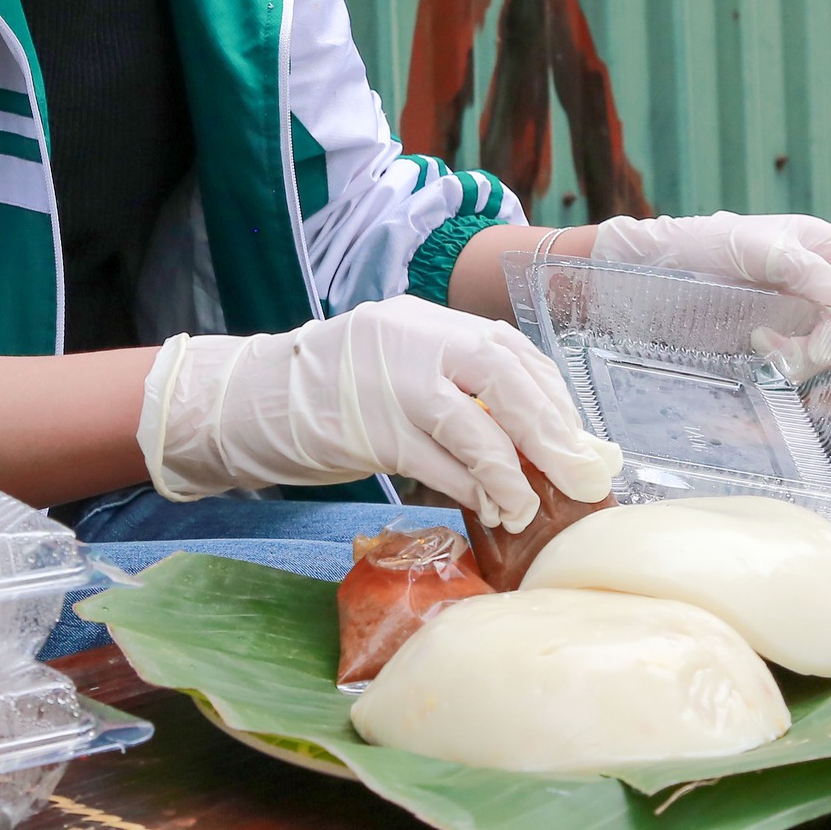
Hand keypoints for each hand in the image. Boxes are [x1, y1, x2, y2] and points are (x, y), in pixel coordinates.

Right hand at [137, 295, 623, 529]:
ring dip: (512, 471)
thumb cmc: (332, 396)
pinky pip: (434, 461)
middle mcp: (412, 338)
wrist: (246, 402)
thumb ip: (455, 393)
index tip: (580, 439)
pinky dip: (469, 488)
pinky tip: (488, 509)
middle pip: (503, 375)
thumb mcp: (398, 373)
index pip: (509, 349)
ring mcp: (388, 379)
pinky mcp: (367, 428)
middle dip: (551, 429)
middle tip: (584, 475)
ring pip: (472, 422)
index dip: (552, 397)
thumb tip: (535, 440)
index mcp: (425, 320)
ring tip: (531, 508)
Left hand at [587, 213, 830, 378]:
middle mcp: (819, 278)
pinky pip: (809, 360)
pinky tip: (765, 349)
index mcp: (823, 245)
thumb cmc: (697, 247)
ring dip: (816, 353)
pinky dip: (796, 363)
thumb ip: (810, 273)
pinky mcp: (780, 341)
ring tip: (772, 348)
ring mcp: (800, 312)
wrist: (641, 279)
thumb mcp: (756, 250)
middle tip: (815, 351)